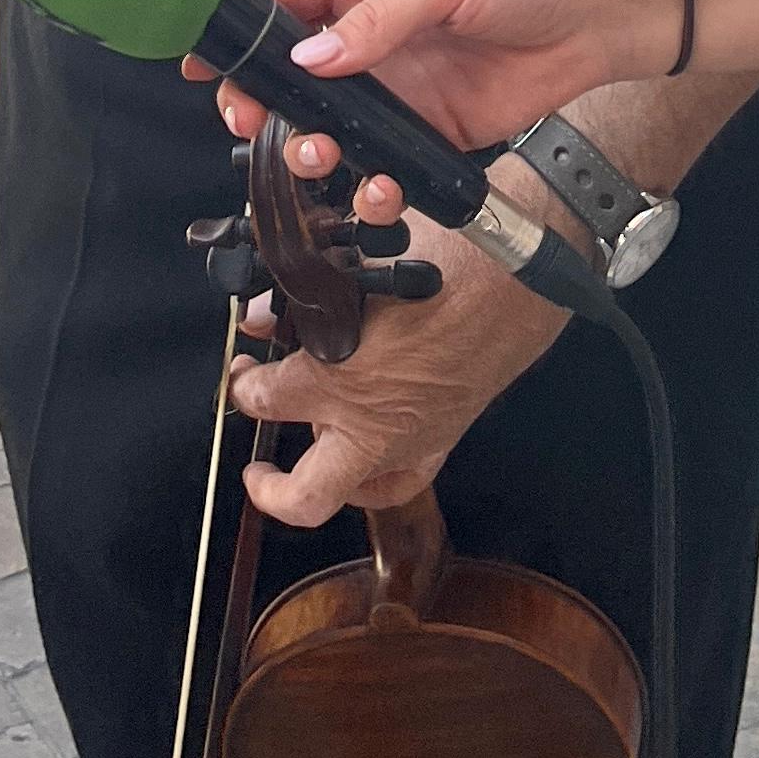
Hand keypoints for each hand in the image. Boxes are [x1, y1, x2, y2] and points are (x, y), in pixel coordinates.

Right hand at [198, 0, 670, 183]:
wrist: (602, 16)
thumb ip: (377, 18)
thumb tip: (309, 58)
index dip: (241, 31)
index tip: (203, 66)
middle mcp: (372, 33)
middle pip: (293, 73)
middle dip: (262, 101)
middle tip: (248, 123)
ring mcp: (399, 87)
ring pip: (330, 126)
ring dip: (310, 148)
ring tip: (315, 156)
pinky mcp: (432, 132)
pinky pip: (385, 165)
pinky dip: (373, 186)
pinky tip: (380, 187)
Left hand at [230, 215, 567, 527]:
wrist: (516, 279)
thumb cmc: (444, 262)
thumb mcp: (352, 266)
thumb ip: (300, 296)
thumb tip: (264, 314)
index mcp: (338, 378)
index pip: (261, 398)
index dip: (242, 383)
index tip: (244, 367)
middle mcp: (370, 424)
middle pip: (300, 495)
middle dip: (268, 483)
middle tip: (258, 458)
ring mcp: (408, 443)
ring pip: (351, 493)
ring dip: (322, 475)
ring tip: (310, 443)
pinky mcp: (441, 440)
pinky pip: (399, 481)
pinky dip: (375, 478)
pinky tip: (364, 455)